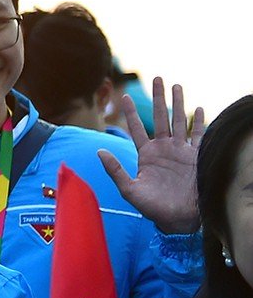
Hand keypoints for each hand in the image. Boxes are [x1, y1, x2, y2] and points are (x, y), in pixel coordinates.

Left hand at [101, 77, 203, 234]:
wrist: (179, 218)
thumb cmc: (153, 207)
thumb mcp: (129, 189)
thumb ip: (115, 170)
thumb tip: (99, 151)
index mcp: (146, 155)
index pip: (136, 128)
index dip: (130, 113)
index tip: (124, 96)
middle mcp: (163, 149)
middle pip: (159, 117)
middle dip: (158, 98)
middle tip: (156, 78)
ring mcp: (181, 151)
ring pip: (178, 121)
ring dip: (178, 103)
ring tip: (176, 85)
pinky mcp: (196, 156)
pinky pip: (198, 135)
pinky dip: (198, 122)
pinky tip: (198, 108)